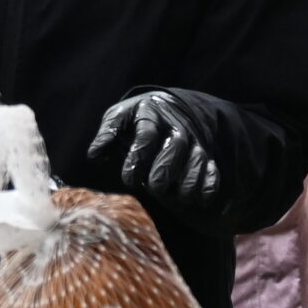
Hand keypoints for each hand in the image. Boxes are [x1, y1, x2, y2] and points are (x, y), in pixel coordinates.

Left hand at [87, 90, 226, 217]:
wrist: (174, 107)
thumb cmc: (138, 119)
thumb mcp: (120, 117)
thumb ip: (107, 134)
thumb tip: (95, 155)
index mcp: (151, 114)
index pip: (146, 135)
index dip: (138, 158)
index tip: (129, 179)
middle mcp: (176, 126)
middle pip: (175, 148)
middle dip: (164, 173)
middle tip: (154, 188)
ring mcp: (194, 141)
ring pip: (196, 162)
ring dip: (187, 184)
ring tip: (174, 198)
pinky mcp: (207, 155)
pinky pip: (212, 173)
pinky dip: (207, 188)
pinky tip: (197, 200)